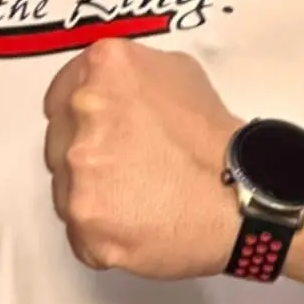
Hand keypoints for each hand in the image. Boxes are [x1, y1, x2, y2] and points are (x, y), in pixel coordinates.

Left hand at [42, 40, 240, 278]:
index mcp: (102, 68)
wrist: (244, 194)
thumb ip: (129, 76)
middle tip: (129, 170)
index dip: (79, 120)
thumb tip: (111, 91)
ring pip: (65, 189)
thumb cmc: (214, 137)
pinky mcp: (85, 217)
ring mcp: (79, 167)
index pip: (60, 98)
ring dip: (92, 197)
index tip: (99, 136)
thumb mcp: (178, 71)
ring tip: (137, 200)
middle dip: (87, 157)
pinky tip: (136, 227)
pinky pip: (79, 233)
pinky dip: (102, 235)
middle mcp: (83, 110)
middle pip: (59, 142)